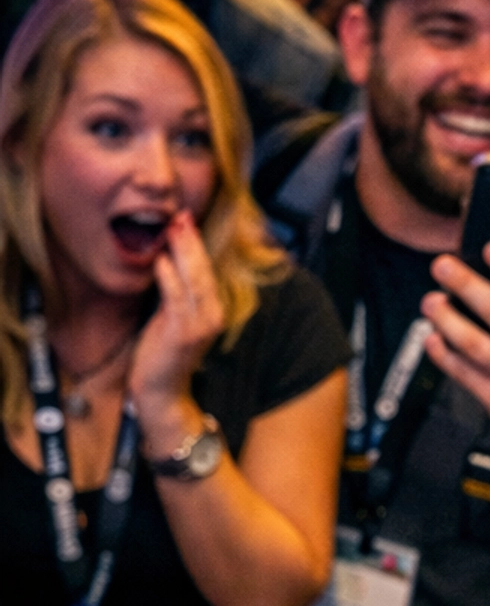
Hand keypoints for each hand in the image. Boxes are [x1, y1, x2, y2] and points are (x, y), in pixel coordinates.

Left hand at [129, 210, 224, 453]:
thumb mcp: (172, 316)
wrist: (160, 390)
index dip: (197, 244)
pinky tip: (159, 259)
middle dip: (192, 241)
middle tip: (181, 215)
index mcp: (213, 309)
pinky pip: (176, 298)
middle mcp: (213, 315)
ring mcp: (201, 325)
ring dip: (183, 252)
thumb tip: (167, 260)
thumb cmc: (163, 353)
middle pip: (204, 270)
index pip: (206, 270)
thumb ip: (176, 292)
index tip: (186, 219)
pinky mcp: (183, 334)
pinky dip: (168, 276)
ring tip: (173, 229)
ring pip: (194, 280)